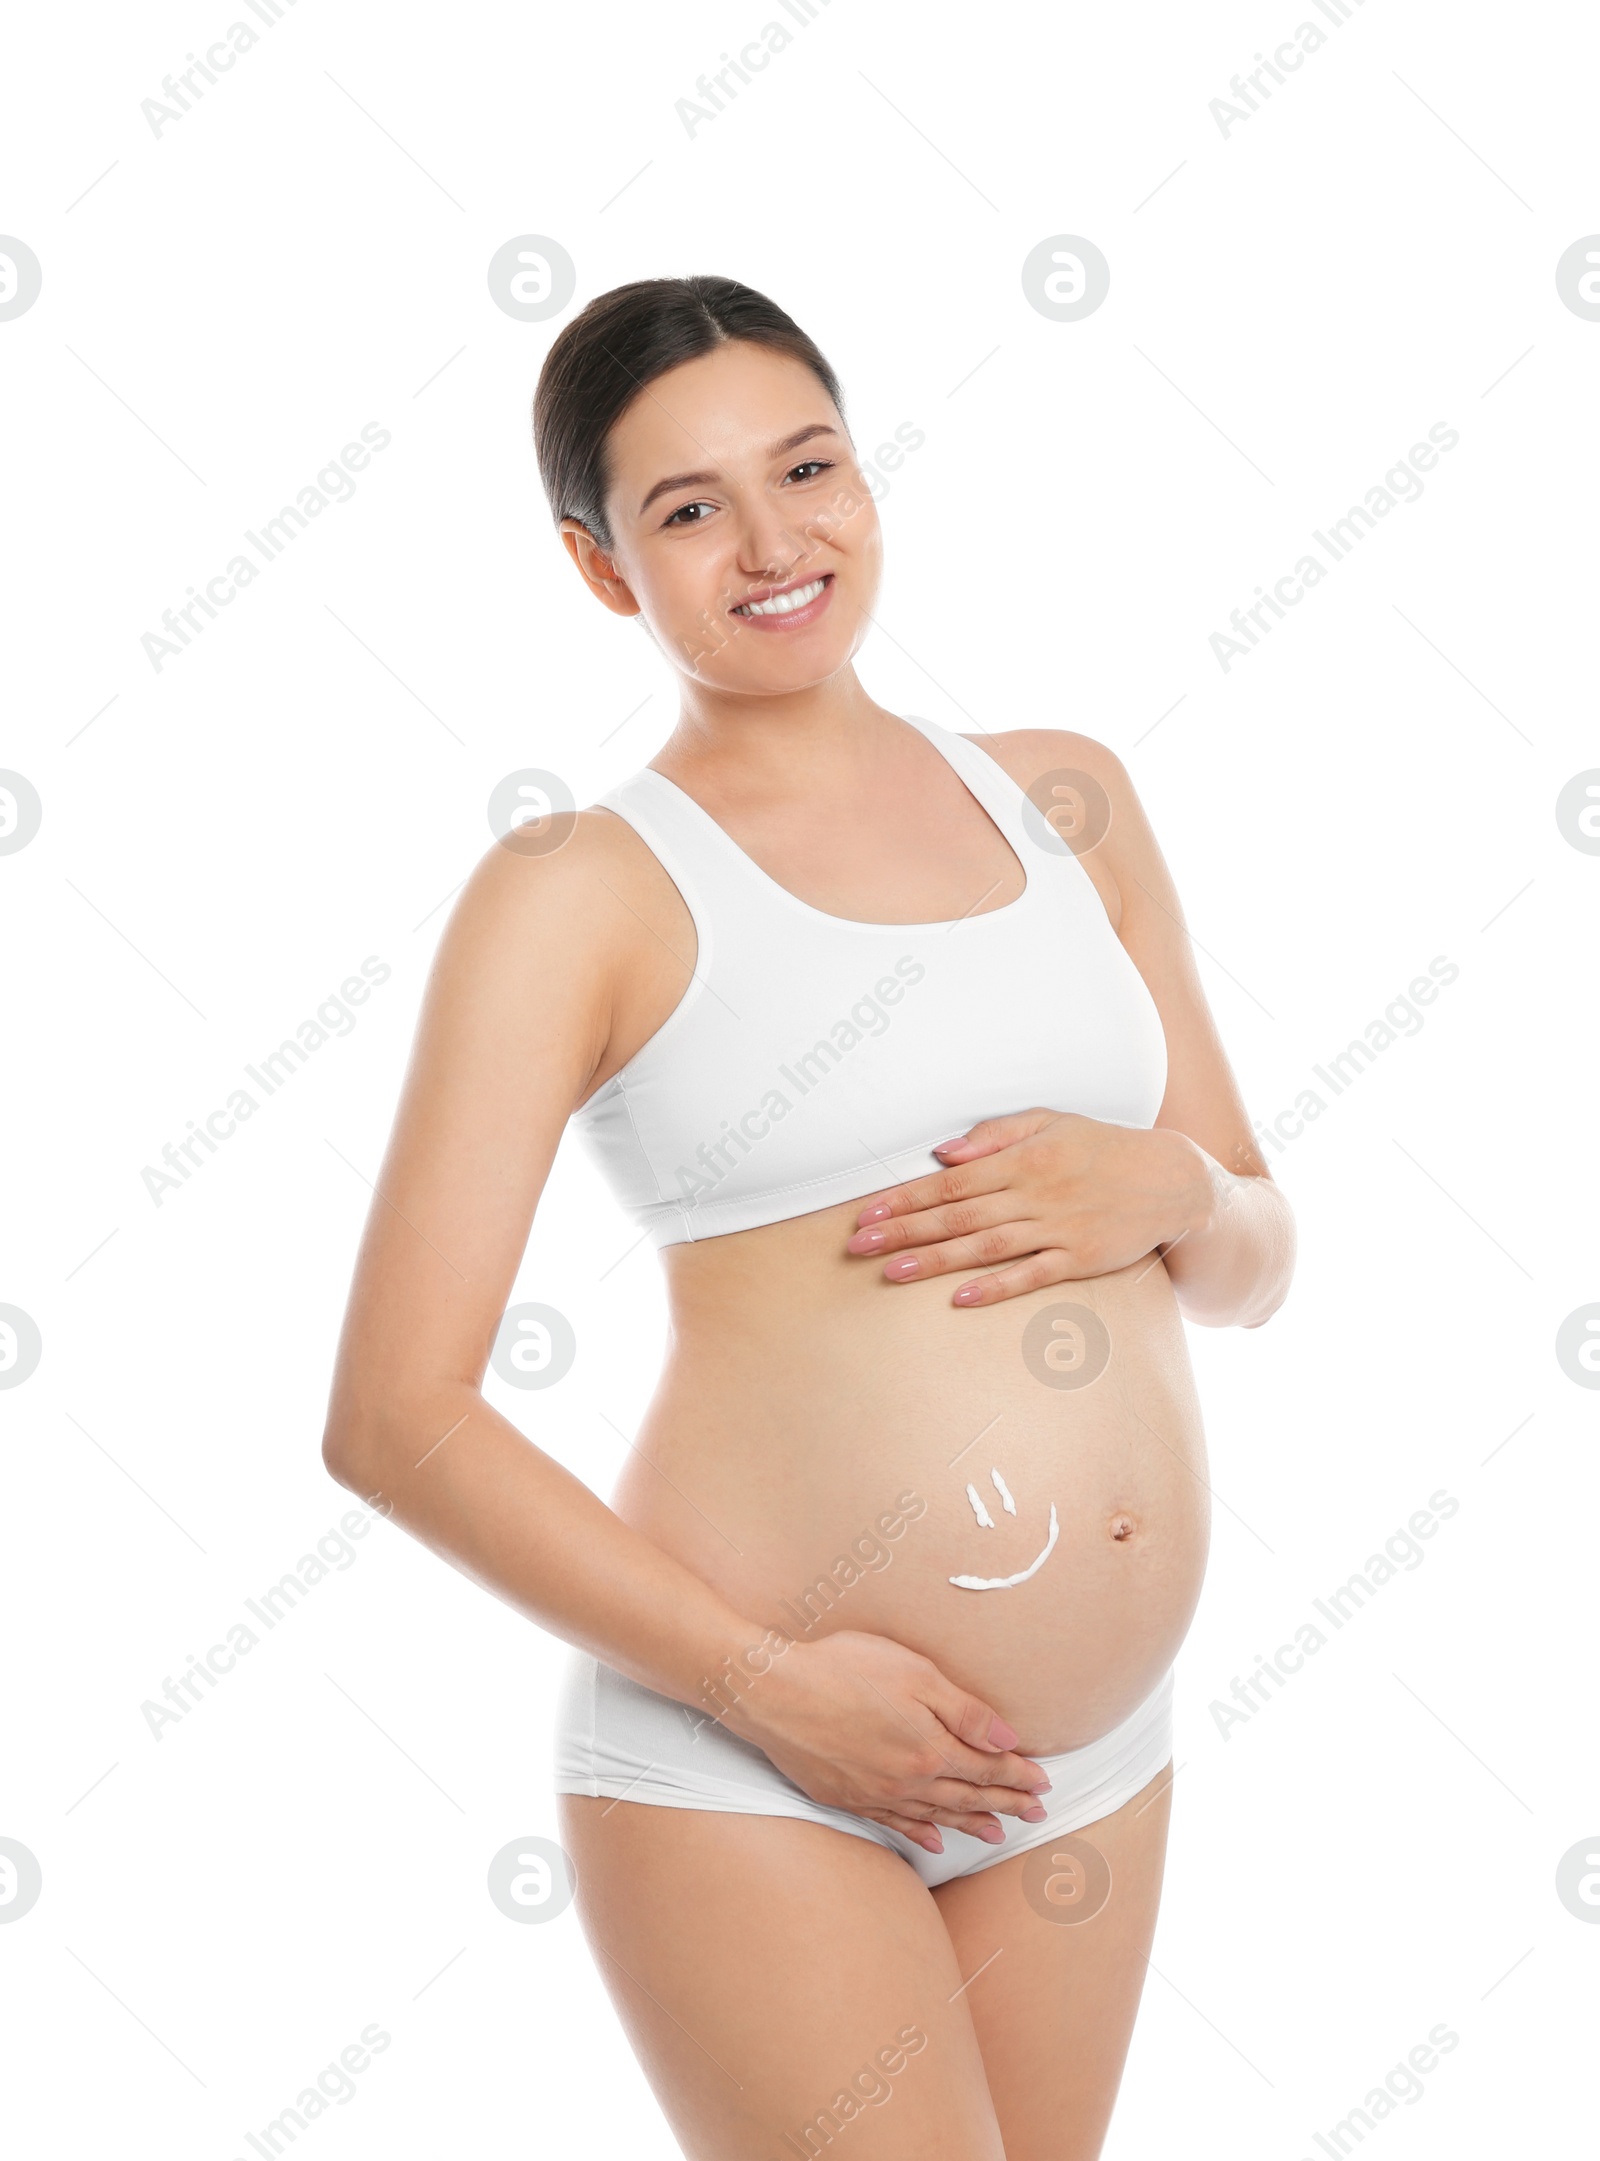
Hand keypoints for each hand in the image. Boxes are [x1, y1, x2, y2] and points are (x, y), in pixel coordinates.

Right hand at [722, 1629, 1051, 1854]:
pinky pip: (893, 1824)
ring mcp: (875, 1793)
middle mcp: (908, 1780)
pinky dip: (918, 1833)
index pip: (987, 1767)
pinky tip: (932, 1839)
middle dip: (1006, 1803)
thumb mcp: (915, 1674)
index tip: (1043, 1783)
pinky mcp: (846, 1797)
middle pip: (967, 1796)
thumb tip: (1008, 1741)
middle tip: (1035, 1814)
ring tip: (997, 1833)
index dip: (1019, 1776)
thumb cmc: (844, 1669)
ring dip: (970, 1823)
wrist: (773, 1691)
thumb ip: (964, 1711)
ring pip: (935, 1815)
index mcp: (930, 1748)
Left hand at [845, 1107, 1213, 1307]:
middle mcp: (1035, 1193)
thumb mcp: (1051, 1123)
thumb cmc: (1103, 1149)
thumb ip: (995, 1135)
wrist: (1171, 1180)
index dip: (905, 1198)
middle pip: (958, 1216)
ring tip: (892, 1271)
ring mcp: (1057, 1229)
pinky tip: (961, 1298)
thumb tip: (943, 1151)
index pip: (951, 1182)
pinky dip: (995, 1287)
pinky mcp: (1080, 1259)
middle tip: (859, 1246)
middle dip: (904, 1230)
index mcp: (1023, 1159)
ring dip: (936, 1260)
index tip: (867, 1213)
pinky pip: (1031, 1275)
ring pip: (985, 1246)